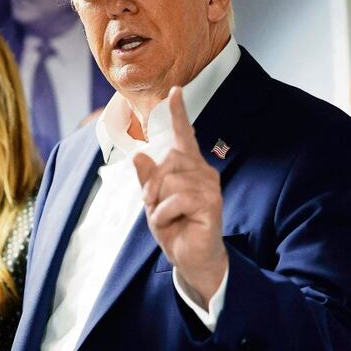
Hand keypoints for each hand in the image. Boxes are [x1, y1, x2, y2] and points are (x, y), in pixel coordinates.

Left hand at [133, 87, 227, 305]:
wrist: (191, 259)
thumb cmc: (175, 228)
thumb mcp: (154, 202)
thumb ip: (147, 179)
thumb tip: (139, 154)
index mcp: (189, 168)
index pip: (184, 136)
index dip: (179, 113)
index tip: (175, 91)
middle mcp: (203, 172)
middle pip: (168, 158)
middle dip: (152, 183)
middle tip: (153, 206)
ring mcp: (209, 186)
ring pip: (170, 179)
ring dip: (159, 203)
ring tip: (168, 217)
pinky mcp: (211, 202)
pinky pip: (177, 198)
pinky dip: (166, 214)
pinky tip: (176, 223)